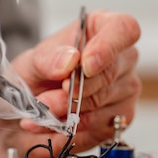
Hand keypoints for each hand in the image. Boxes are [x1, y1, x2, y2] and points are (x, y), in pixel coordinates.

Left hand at [0, 9, 140, 157]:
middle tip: (45, 100)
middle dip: (72, 91)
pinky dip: (71, 128)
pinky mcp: (122, 117)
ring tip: (42, 112)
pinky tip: (53, 124)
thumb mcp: (32, 63)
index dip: (107, 47)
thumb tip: (70, 60)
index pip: (123, 29)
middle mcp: (121, 58)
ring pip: (101, 103)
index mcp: (103, 29)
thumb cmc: (38, 75)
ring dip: (65, 112)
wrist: (31, 107)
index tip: (85, 65)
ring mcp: (125, 88)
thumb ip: (49, 60)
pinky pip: (99, 125)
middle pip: (109, 73)